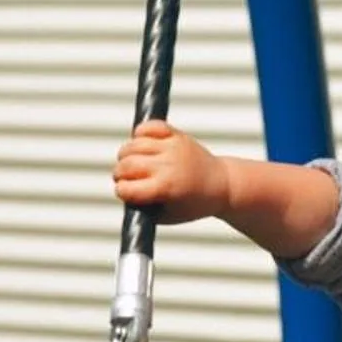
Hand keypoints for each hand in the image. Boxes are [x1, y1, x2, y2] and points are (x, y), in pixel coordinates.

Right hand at [112, 119, 228, 223]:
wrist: (222, 185)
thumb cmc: (194, 204)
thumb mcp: (167, 216)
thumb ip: (143, 208)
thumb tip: (122, 194)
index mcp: (165, 188)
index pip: (126, 188)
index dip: (122, 192)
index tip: (126, 192)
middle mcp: (167, 166)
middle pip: (126, 164)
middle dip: (120, 173)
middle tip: (126, 177)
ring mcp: (172, 148)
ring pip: (134, 144)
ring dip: (126, 154)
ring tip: (133, 162)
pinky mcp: (177, 135)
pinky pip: (150, 126)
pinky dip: (141, 132)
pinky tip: (142, 143)